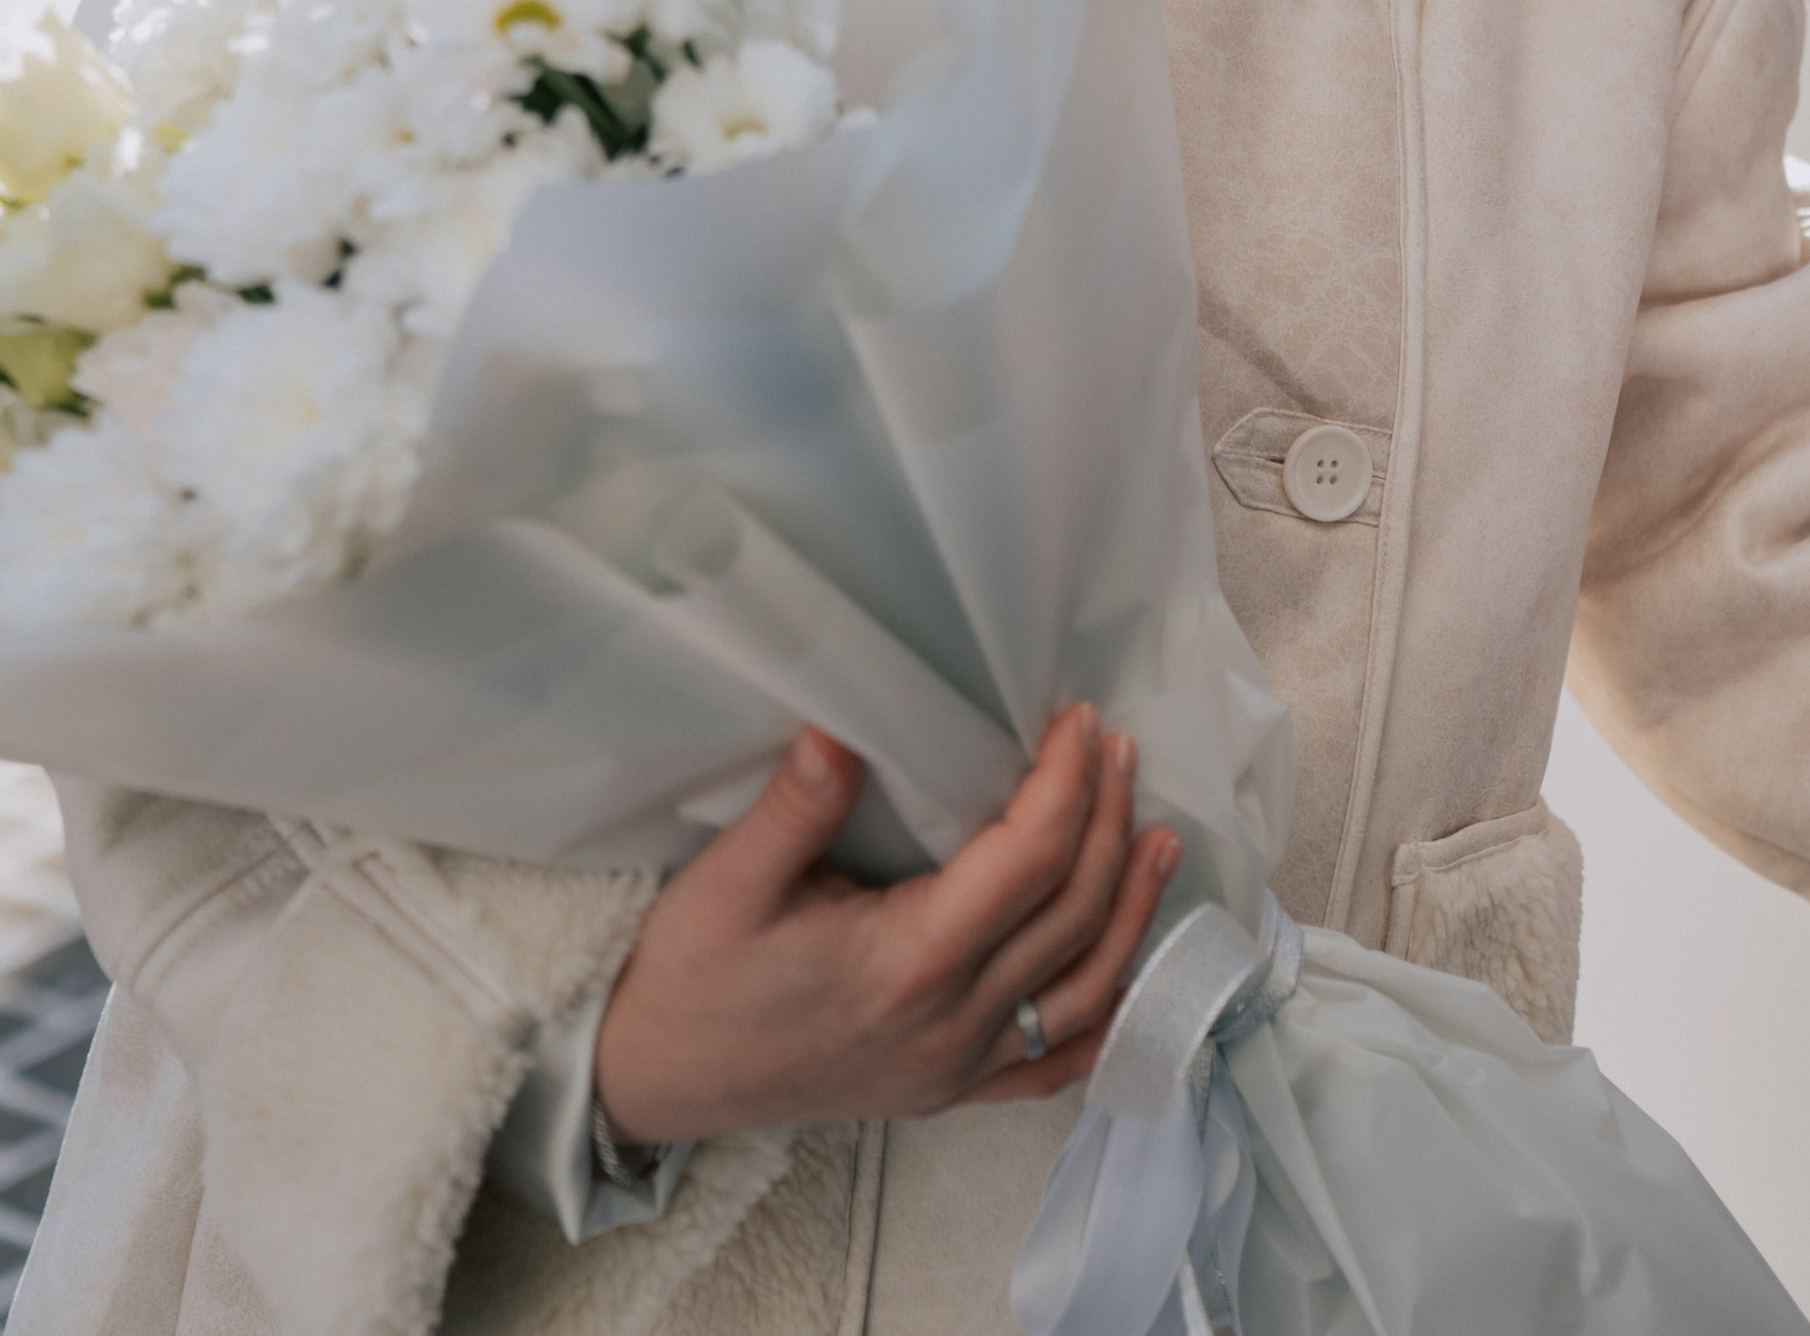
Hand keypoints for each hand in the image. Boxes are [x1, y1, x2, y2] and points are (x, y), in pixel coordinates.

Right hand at [592, 705, 1180, 1142]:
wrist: (649, 1080)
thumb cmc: (687, 976)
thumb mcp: (726, 883)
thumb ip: (794, 807)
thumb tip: (841, 727)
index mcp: (905, 965)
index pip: (1026, 863)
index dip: (1065, 784)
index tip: (1077, 717)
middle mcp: (948, 1025)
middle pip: (1070, 915)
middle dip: (1105, 821)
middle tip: (1115, 745)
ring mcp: (954, 1069)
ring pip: (1084, 991)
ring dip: (1131, 910)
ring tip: (1160, 837)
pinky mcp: (947, 1093)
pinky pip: (1054, 1068)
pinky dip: (1107, 1015)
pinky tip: (1130, 972)